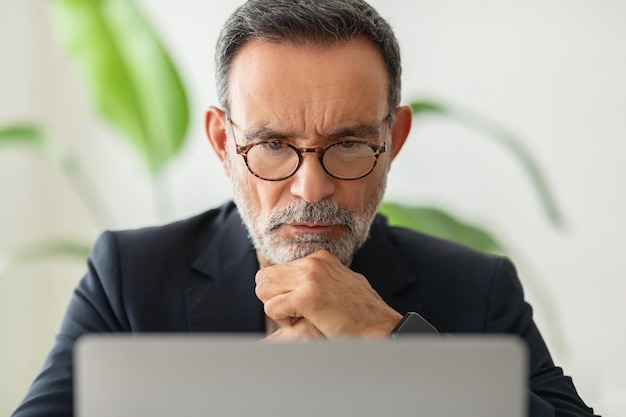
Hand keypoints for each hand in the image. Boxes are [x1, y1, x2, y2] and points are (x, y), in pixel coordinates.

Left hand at [255, 250, 401, 337]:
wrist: (381, 328)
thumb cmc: (362, 314)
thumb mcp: (342, 284)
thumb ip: (320, 279)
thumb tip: (297, 282)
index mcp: (320, 257)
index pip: (276, 271)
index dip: (283, 293)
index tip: (303, 305)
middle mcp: (313, 262)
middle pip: (264, 278)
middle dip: (274, 299)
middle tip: (298, 313)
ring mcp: (310, 277)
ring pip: (263, 290)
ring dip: (279, 309)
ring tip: (304, 317)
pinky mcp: (306, 296)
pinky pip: (272, 308)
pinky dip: (284, 320)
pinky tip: (307, 322)